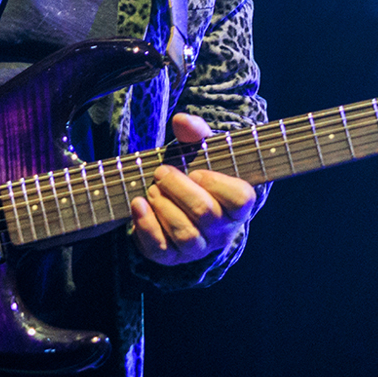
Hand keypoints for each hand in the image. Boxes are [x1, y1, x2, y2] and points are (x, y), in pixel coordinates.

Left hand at [130, 113, 258, 266]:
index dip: (216, 184)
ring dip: (163, 207)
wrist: (179, 202)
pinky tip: (137, 204)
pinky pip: (161, 249)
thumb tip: (181, 120)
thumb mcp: (200, 150)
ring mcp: (199, 247)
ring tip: (152, 188)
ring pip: (184, 233)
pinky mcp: (173, 257)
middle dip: (179, 189)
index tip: (196, 171)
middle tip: (161, 172)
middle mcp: (223, 231)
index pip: (240, 198)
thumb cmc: (196, 173)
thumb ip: (195, 132)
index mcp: (238, 206)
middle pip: (205, 212)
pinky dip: (146, 226)